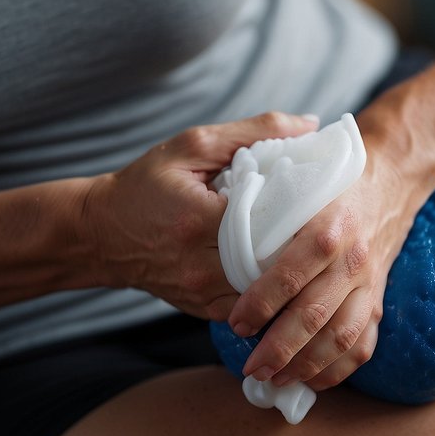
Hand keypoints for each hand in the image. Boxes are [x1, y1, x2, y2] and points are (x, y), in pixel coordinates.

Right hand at [81, 112, 318, 319]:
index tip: (333, 199)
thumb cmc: (145, 184)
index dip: (305, 211)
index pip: (270, 221)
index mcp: (200, 220)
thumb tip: (310, 124)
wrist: (98, 234)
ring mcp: (201, 294)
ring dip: (292, 276)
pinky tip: (289, 275)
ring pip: (266, 294)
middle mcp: (200, 265)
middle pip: (273, 263)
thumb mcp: (193, 146)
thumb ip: (254, 131)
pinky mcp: (202, 310)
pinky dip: (271, 293)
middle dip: (305, 249)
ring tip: (319, 254)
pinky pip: (250, 310)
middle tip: (336, 229)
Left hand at [227, 143, 425, 390]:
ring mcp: (370, 282)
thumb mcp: (298, 182)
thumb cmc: (330, 183)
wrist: (390, 180)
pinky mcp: (379, 299)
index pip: (291, 273)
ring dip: (306, 366)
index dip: (260, 304)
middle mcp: (353, 258)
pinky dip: (337, 370)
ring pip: (342, 336)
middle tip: (251, 368)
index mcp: (328, 226)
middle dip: (279, 348)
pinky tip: (309, 381)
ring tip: (275, 380)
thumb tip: (221, 240)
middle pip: (316, 313)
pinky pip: (363, 345)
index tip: (236, 323)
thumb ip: (266, 210)